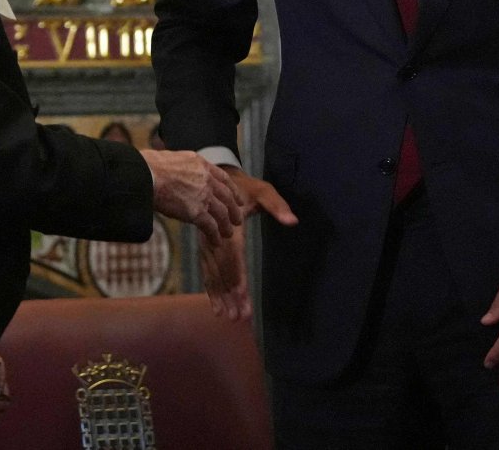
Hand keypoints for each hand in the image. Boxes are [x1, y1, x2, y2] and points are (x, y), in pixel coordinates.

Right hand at [140, 149, 241, 239]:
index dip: (233, 190)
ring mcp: (204, 196)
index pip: (224, 179)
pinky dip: (215, 236)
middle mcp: (207, 180)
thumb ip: (183, 168)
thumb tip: (178, 173)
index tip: (238, 199)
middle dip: (234, 210)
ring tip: (228, 234)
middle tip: (238, 219)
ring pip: (222, 213)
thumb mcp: (173, 158)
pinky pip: (210, 227)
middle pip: (227, 197)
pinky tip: (216, 242)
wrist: (146, 176)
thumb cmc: (150, 166)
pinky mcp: (196, 212)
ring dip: (227, 226)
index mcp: (202, 165)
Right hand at [201, 167, 297, 321]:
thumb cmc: (244, 187)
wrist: (216, 179)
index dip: (238, 280)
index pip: (234, 259)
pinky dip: (212, 291)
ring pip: (213, 276)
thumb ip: (277, 205)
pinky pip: (207, 273)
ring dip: (221, 298)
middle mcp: (215, 239)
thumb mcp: (264, 191)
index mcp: (230, 228)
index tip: (243, 299)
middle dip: (231, 296)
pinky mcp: (205, 249)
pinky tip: (217, 307)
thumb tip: (293, 221)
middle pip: (223, 272)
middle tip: (239, 318)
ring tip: (229, 318)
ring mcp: (207, 245)